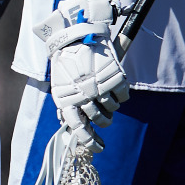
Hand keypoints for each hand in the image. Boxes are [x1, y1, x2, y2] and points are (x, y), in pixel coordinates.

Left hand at [36, 0, 130, 145]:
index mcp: (67, 100)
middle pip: (100, 120)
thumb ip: (68, 107)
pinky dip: (121, 95)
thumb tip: (69, 128)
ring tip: (106, 96)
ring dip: (111, 107)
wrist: (75, 36)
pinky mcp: (115, 78)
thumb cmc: (66, 65)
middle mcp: (84, 96)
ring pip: (112, 109)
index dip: (89, 141)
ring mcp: (101, 87)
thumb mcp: (61, 88)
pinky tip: (115, 87)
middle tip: (105, 117)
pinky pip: (123, 96)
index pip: (79, 128)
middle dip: (104, 121)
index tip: (99, 148)